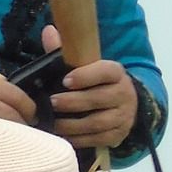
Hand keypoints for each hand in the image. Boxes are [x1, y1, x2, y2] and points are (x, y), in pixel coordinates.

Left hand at [39, 24, 138, 148]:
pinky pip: (98, 139)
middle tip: (52, 102)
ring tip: (54, 122)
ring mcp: (124, 116)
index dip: (86, 76)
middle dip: (73, 102)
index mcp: (115, 72)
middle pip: (99, 99)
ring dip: (73, 124)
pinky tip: (63, 136)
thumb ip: (66, 50)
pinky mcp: (119, 135)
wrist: (123, 102)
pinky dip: (79, 139)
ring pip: (98, 122)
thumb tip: (48, 31)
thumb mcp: (85, 64)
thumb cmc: (95, 80)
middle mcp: (124, 94)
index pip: (105, 72)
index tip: (65, 80)